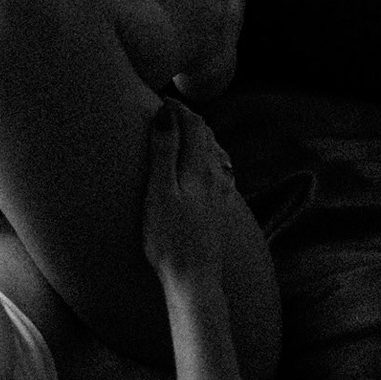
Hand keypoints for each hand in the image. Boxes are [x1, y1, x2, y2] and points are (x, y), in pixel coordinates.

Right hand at [141, 95, 239, 283]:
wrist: (194, 280)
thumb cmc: (169, 240)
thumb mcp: (159, 193)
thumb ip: (163, 152)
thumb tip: (166, 114)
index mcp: (200, 169)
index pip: (194, 125)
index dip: (177, 108)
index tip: (159, 98)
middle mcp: (216, 178)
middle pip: (207, 136)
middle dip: (188, 119)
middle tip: (167, 110)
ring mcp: (221, 195)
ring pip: (215, 153)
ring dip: (199, 138)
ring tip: (182, 132)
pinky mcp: (219, 211)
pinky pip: (218, 172)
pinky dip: (207, 158)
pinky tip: (201, 168)